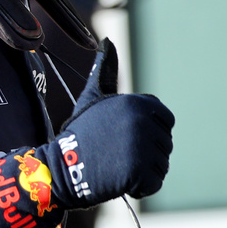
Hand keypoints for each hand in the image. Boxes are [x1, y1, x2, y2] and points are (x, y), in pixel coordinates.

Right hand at [39, 39, 173, 206]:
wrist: (60, 169)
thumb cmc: (80, 134)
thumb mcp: (93, 97)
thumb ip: (105, 71)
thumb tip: (107, 41)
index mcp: (138, 103)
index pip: (166, 120)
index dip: (149, 131)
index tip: (125, 136)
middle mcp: (142, 122)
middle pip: (165, 143)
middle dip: (146, 152)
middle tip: (117, 153)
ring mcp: (141, 147)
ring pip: (161, 164)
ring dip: (144, 170)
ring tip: (117, 165)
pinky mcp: (139, 172)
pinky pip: (154, 182)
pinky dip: (140, 186)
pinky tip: (119, 179)